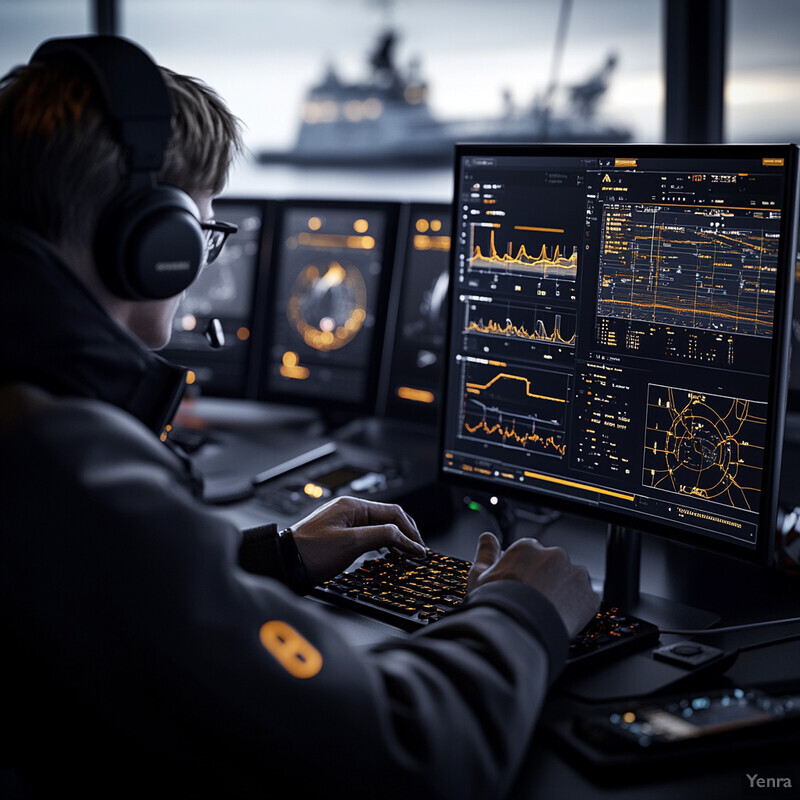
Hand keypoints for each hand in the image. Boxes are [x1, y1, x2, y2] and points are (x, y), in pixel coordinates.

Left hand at [290, 496, 425, 582]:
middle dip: (406, 534)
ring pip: (379, 527)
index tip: (420, 549)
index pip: (393, 513)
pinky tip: (386, 555)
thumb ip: (381, 536)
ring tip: (405, 555)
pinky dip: (382, 544)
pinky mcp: (340, 535)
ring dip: (395, 540)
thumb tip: (404, 537)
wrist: (284, 564)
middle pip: (388, 518)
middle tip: (417, 552)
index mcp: (353, 506)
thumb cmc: (310, 552)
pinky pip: (368, 535)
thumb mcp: (351, 543)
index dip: (410, 531)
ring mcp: (344, 522)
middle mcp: (349, 510)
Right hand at [467, 532, 599, 637]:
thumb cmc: (497, 605)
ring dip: (562, 593)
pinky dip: (576, 610)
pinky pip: (585, 601)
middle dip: (545, 581)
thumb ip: (486, 553)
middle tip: (532, 602)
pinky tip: (558, 619)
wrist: (519, 632)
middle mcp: (554, 556)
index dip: (523, 572)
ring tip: (545, 613)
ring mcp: (575, 575)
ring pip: (570, 582)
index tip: (520, 586)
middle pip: (551, 566)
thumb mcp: (479, 576)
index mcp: (527, 548)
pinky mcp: (590, 597)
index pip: (529, 554)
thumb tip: (487, 539)